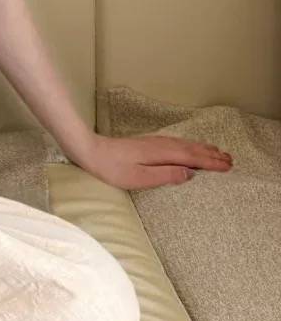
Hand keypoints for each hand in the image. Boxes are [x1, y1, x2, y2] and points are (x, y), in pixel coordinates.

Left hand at [75, 131, 232, 190]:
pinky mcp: (148, 143)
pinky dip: (189, 145)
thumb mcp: (138, 178)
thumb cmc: (112, 169)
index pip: (193, 158)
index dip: (211, 162)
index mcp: (161, 154)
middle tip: (230, 160)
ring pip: (185, 144)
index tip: (228, 167)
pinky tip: (190, 147)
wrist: (90, 151)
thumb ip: (165, 175)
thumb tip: (190, 174)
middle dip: (212, 154)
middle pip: (192, 149)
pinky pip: (177, 143)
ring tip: (217, 152)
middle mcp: (161, 145)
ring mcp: (154, 142)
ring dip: (202, 148)